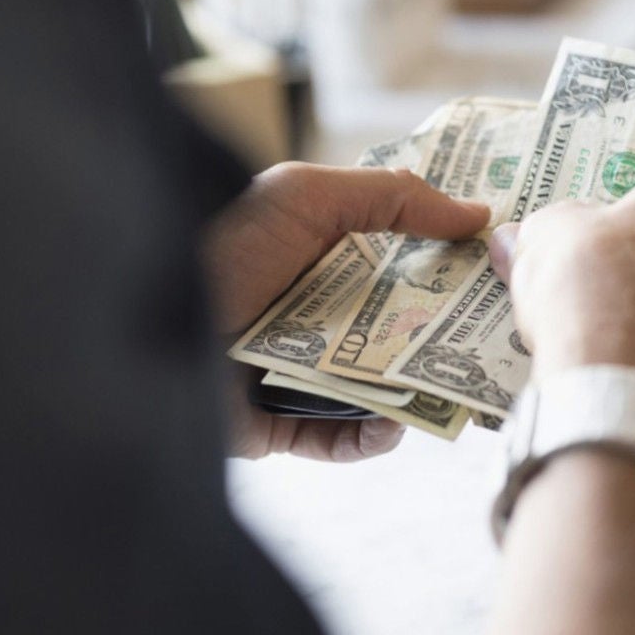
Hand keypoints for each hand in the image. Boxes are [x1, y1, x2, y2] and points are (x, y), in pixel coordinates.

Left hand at [208, 163, 488, 462]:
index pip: (398, 267)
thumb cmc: (220, 236)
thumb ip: (390, 197)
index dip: (447, 270)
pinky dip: (366, 438)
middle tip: (494, 342)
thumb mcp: (306, 195)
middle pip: (394, 333)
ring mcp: (290, 374)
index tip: (497, 274)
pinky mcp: (271, 426)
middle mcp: (308, 317)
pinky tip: (391, 425)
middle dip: (443, 339)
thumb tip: (475, 212)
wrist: (137, 305)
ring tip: (446, 388)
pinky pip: (331, 439)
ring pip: (371, 391)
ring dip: (411, 393)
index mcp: (318, 260)